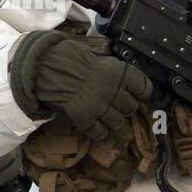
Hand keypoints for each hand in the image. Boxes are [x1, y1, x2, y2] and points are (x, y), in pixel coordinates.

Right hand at [9, 30, 151, 138]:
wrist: (48, 67)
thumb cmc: (72, 59)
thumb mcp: (99, 59)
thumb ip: (114, 72)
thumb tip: (127, 84)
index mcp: (118, 72)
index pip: (144, 88)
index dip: (144, 93)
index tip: (141, 96)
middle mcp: (112, 91)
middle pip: (130, 108)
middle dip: (126, 109)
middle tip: (120, 107)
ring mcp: (99, 107)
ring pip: (118, 123)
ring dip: (115, 123)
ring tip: (110, 120)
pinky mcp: (85, 119)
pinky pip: (100, 132)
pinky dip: (100, 132)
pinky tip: (97, 127)